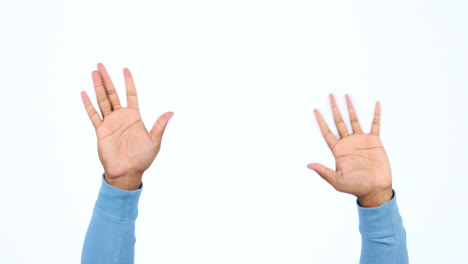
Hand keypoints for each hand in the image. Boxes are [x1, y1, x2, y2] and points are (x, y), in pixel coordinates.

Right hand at [80, 63, 173, 189]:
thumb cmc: (142, 158)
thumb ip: (160, 125)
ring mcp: (110, 123)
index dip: (128, 82)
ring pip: (102, 100)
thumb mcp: (154, 141)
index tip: (125, 69)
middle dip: (107, 79)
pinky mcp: (101, 131)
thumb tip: (170, 112)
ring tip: (93, 73)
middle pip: (113, 94)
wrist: (128, 172)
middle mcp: (121, 117)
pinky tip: (84, 93)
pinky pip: (93, 115)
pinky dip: (88, 105)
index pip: (131, 95)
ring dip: (98, 87)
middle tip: (100, 65)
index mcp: (134, 117)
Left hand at [307, 94, 391, 206]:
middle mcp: (348, 143)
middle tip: (331, 95)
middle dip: (334, 108)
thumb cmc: (356, 187)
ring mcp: (361, 140)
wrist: (375, 189)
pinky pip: (375, 124)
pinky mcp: (374, 141)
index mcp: (338, 150)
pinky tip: (376, 104)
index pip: (327, 132)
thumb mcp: (337, 181)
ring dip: (350, 108)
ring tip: (346, 95)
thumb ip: (324, 172)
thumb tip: (309, 165)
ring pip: (354, 120)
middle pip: (339, 121)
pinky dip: (376, 115)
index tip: (315, 109)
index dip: (321, 121)